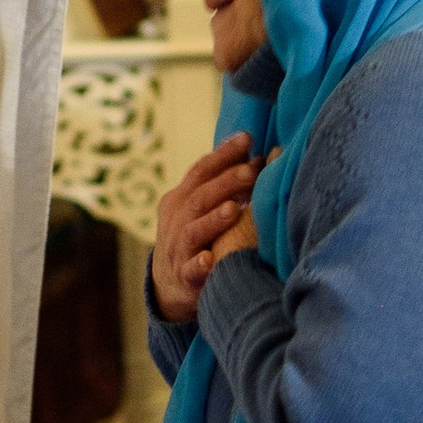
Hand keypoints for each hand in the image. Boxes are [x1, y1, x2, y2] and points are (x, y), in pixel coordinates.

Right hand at [152, 134, 259, 324]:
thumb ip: (219, 182)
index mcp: (181, 198)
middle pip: (200, 197)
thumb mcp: (199, 207)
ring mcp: (178, 248)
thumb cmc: (195, 236)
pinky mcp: (184, 276)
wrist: (169, 284)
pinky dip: (199, 264)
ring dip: (213, 220)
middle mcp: (177, 220)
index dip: (223, 154)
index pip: (201, 170)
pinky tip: (210, 259)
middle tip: (251, 170)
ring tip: (233, 209)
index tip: (247, 138)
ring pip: (193, 231)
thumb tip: (254, 151)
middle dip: (226, 182)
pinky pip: (190, 270)